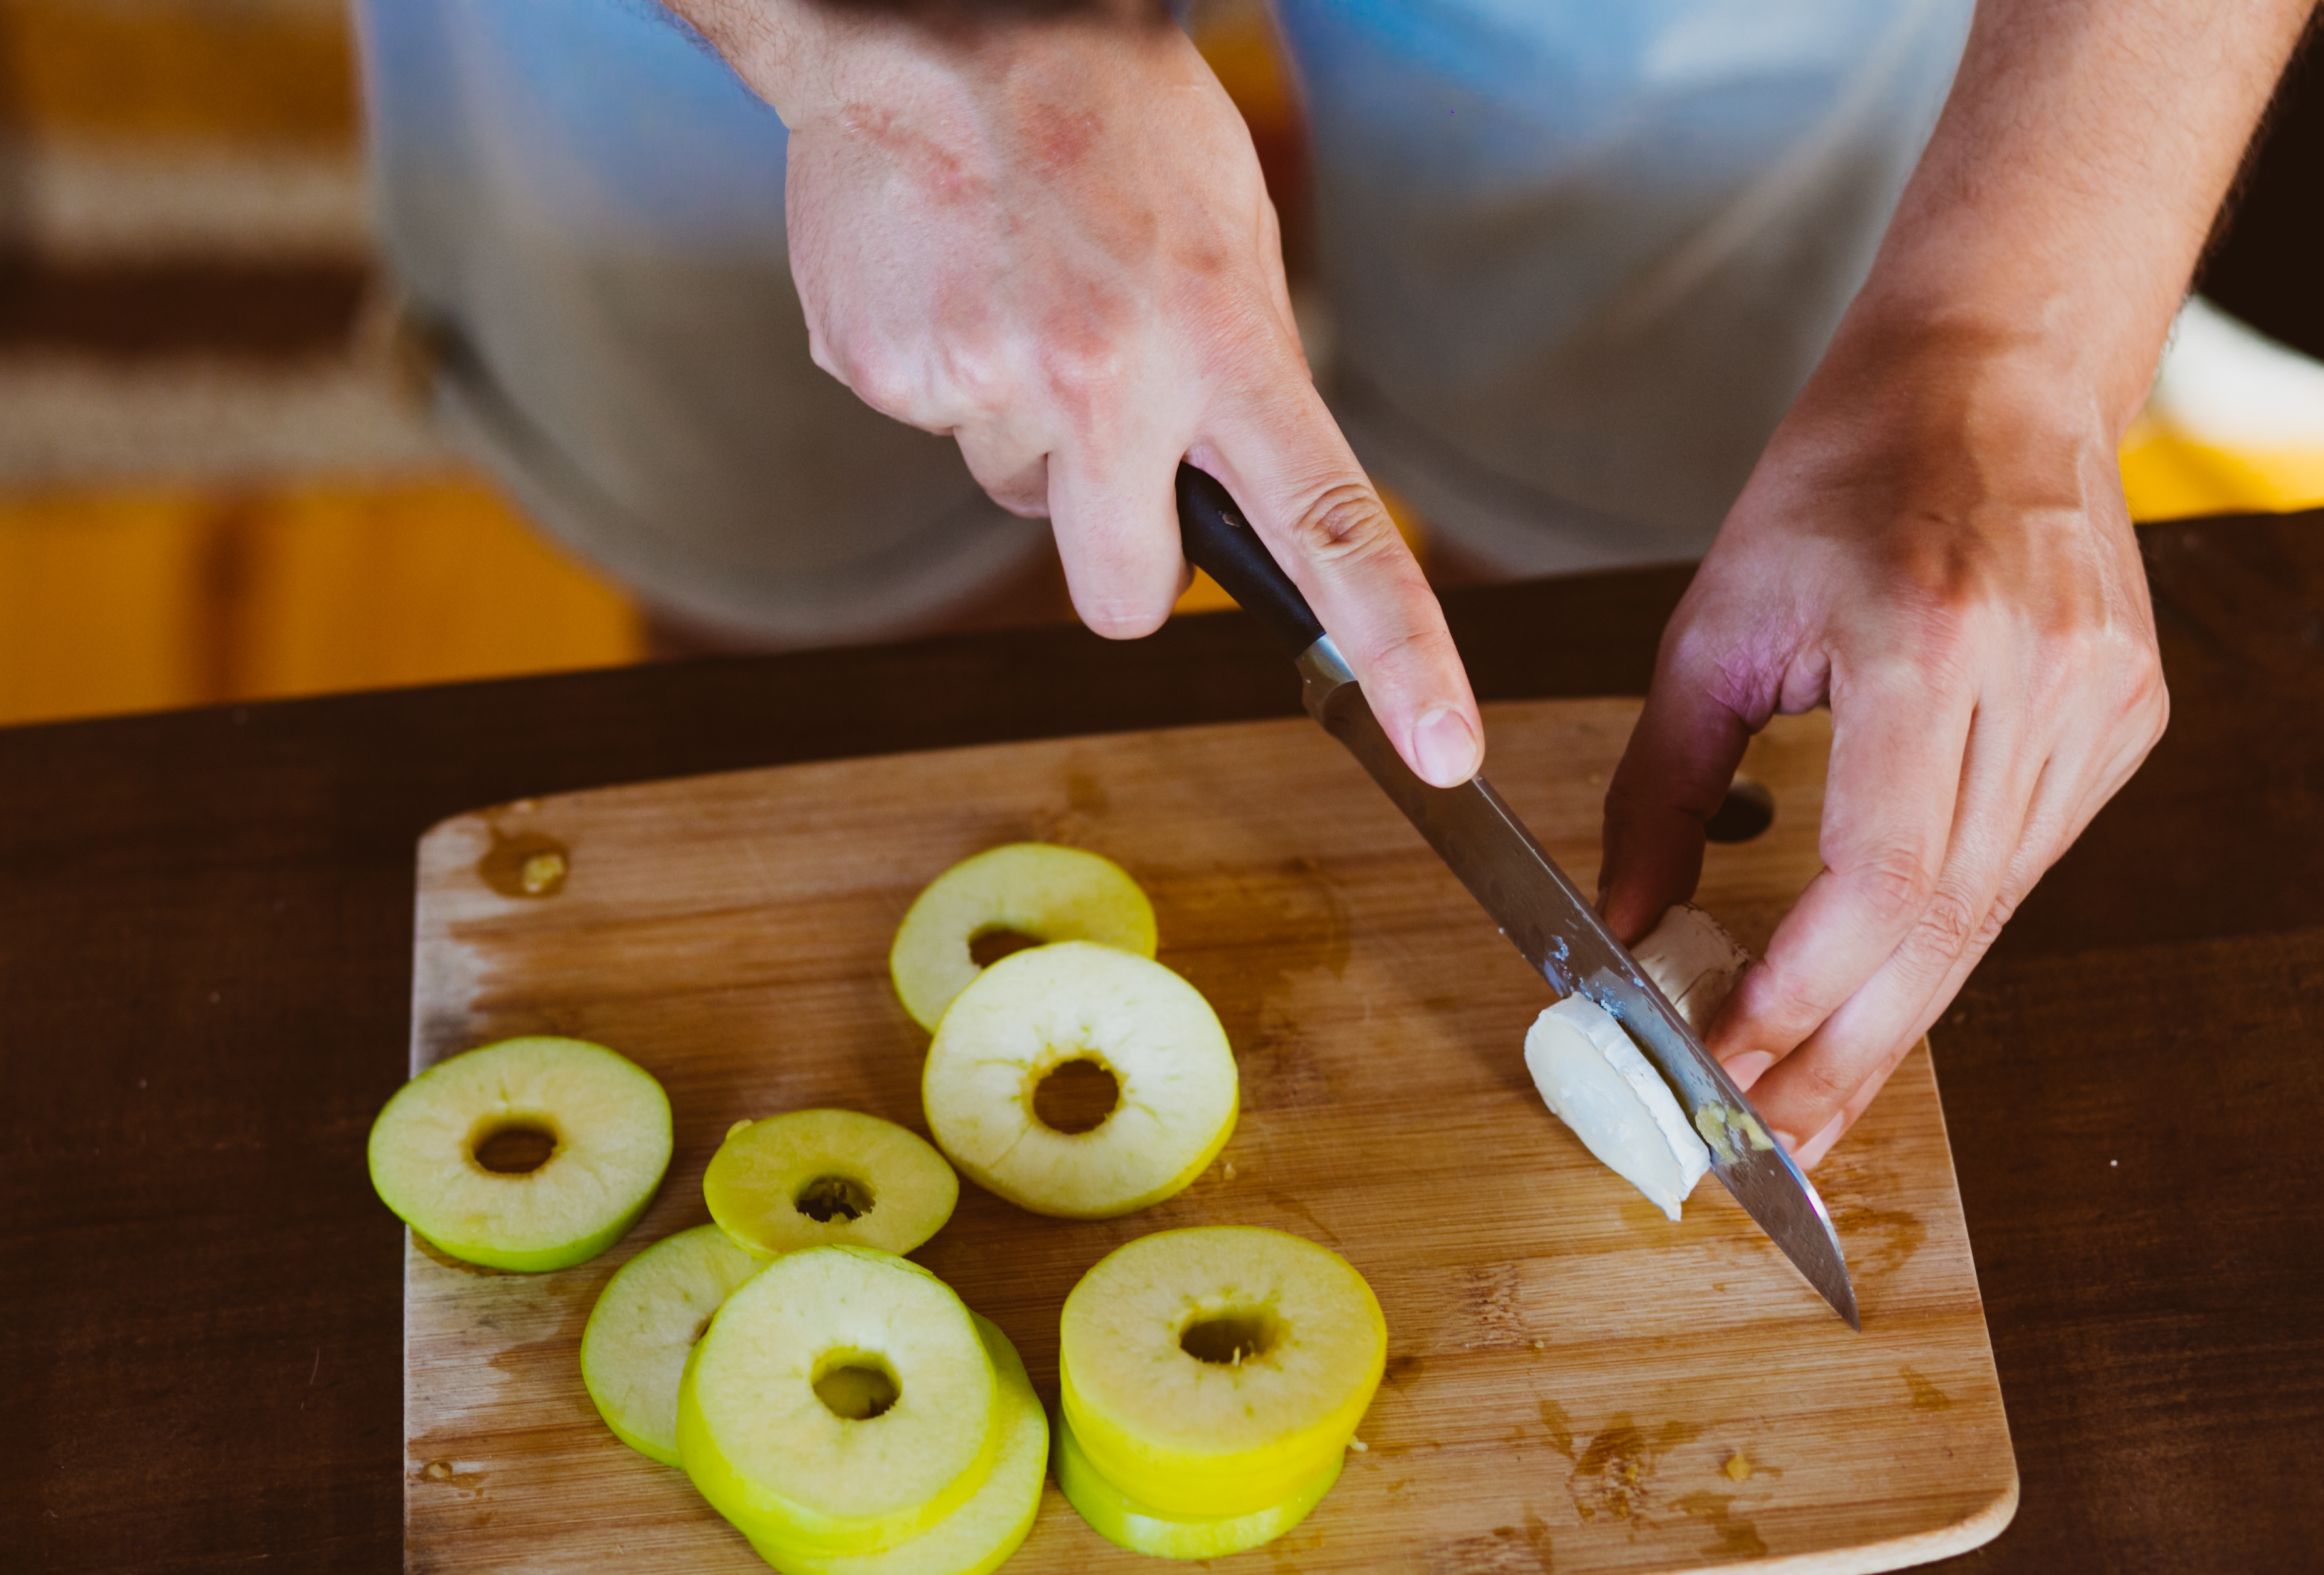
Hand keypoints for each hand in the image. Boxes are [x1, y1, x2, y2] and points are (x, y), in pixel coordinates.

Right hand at [708, 2, 1481, 783]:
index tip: (1443, 753)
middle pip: (1124, 597)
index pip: (1331, 530)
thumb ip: (1237, 379)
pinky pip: (932, 426)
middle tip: (1107, 431)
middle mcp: (1103, 382)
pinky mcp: (881, 373)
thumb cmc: (1104, 118)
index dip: (1399, 654)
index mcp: (1218, 343)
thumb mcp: (1226, 238)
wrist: (932, 20)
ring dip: (1026, 426)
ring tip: (1018, 292)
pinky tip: (951, 279)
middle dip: (1120, 547)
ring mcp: (980, 385)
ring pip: (1019, 495)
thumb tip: (1219, 497)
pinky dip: (941, 371)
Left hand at [1597, 320, 2167, 1166]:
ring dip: (1887, 1023)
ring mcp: (2101, 707)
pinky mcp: (2123, 721)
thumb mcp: (1710, 630)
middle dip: (1840, 1060)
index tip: (1718, 1073)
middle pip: (1941, 932)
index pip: (1878, 884)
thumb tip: (1622, 931)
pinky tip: (1874, 999)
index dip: (1797, 1000)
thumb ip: (1659, 793)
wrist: (1991, 377)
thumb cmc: (1835, 482)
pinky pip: (2018, 869)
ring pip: (1984, 920)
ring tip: (1800, 1102)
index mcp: (1929, 645)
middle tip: (1760, 1153)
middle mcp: (2038, 684)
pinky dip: (1936, 945)